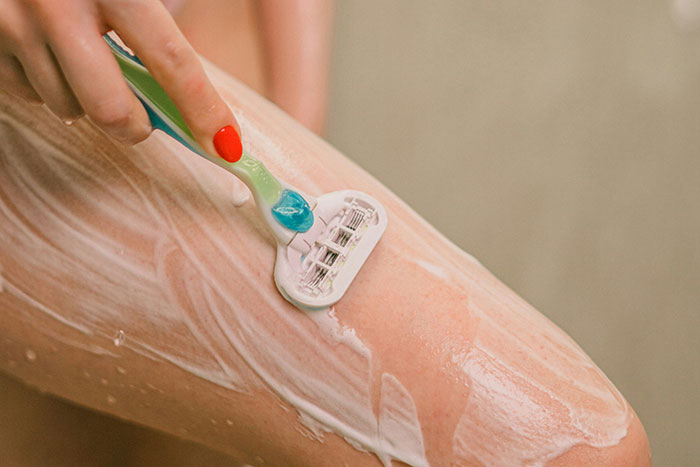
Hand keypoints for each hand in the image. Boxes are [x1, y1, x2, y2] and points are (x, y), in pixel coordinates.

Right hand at [0, 0, 240, 155]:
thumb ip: (157, 14)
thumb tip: (193, 86)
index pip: (172, 63)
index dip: (204, 110)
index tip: (226, 145)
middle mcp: (58, 7)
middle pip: (112, 110)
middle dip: (137, 126)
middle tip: (145, 116)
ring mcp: (12, 26)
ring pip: (68, 108)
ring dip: (87, 101)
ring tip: (84, 62)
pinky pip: (29, 96)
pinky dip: (50, 88)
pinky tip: (50, 55)